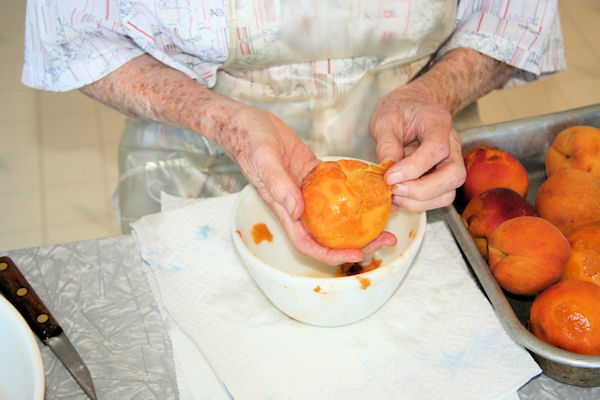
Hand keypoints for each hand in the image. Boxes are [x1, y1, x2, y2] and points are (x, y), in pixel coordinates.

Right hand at [222, 106, 395, 264]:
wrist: (246, 122)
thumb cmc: (248, 141)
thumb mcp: (264, 161)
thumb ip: (279, 187)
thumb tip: (297, 212)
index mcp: (284, 209)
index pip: (309, 244)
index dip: (332, 254)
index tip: (358, 253)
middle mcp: (298, 205)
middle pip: (330, 234)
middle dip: (359, 241)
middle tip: (388, 237)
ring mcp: (307, 190)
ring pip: (338, 213)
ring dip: (362, 217)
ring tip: (389, 213)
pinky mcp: (313, 173)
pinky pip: (337, 186)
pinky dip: (355, 190)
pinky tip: (374, 187)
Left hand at [369, 92, 465, 209]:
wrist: (409, 110)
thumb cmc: (398, 112)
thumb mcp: (385, 120)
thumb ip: (386, 143)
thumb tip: (387, 168)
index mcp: (438, 121)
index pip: (437, 148)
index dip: (414, 167)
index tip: (390, 177)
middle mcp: (452, 143)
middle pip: (453, 175)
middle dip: (421, 190)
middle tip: (393, 190)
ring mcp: (451, 161)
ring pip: (449, 192)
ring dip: (420, 201)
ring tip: (394, 194)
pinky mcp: (444, 176)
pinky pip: (439, 197)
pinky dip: (419, 203)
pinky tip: (400, 196)